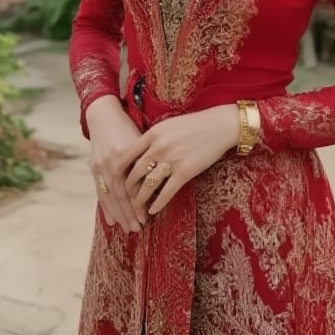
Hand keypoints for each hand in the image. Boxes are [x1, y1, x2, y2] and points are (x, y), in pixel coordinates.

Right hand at [86, 95, 146, 233]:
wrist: (105, 115)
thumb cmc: (129, 126)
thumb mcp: (142, 139)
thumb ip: (149, 158)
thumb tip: (163, 180)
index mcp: (128, 153)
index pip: (134, 184)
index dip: (140, 202)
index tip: (149, 216)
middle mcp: (114, 160)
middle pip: (122, 193)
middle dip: (130, 213)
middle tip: (139, 228)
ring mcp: (101, 165)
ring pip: (110, 195)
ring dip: (119, 214)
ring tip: (128, 228)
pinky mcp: (94, 167)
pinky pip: (100, 191)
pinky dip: (106, 207)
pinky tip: (112, 220)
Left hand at [123, 104, 239, 215]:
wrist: (219, 126)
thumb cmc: (194, 124)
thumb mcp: (168, 125)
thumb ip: (152, 137)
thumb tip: (138, 153)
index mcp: (152, 134)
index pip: (126, 155)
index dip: (118, 171)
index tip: (115, 181)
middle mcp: (158, 147)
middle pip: (134, 173)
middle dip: (128, 189)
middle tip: (125, 198)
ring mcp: (171, 160)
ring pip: (148, 185)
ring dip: (140, 200)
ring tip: (137, 208)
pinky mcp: (185, 171)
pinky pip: (166, 192)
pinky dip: (157, 204)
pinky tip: (153, 210)